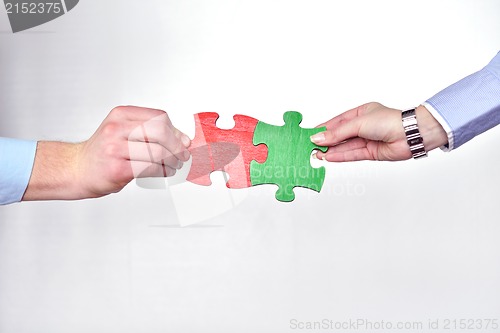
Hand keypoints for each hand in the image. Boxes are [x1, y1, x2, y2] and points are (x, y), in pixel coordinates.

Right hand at [23, 106, 190, 200]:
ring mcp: (115, 148)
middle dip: (177, 145)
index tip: (183, 141)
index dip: (176, 131)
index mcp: (121, 115)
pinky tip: (164, 172)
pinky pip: (150, 168)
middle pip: (160, 132)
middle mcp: (116, 128)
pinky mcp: (117, 169)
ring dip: (172, 161)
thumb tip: (182, 139)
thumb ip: (150, 131)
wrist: (77, 169)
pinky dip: (163, 171)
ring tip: (174, 165)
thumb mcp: (123, 131)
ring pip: (157, 152)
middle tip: (183, 155)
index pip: (158, 117)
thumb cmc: (104, 152)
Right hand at [311, 102, 447, 161]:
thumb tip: (319, 137)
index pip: (337, 122)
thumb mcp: (358, 123)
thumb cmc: (389, 121)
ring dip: (331, 151)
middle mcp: (364, 126)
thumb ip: (337, 133)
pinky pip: (352, 154)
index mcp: (361, 112)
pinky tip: (328, 158)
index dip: (324, 129)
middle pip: (340, 135)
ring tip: (316, 154)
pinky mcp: (371, 152)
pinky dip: (340, 156)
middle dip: (326, 141)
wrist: (410, 134)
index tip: (310, 135)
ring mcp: (367, 139)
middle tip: (310, 146)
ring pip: (345, 146)